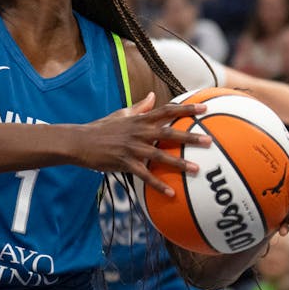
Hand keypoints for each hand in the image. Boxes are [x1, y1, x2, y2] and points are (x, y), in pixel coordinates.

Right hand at [78, 92, 209, 196]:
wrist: (79, 141)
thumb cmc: (101, 128)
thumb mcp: (121, 114)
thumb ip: (139, 107)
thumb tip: (153, 96)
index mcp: (139, 119)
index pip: (167, 111)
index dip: (187, 108)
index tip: (205, 108)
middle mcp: (139, 132)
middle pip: (168, 133)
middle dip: (190, 137)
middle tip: (209, 141)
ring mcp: (132, 148)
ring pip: (160, 155)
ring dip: (179, 163)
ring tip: (197, 169)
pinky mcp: (125, 163)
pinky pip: (145, 175)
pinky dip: (158, 185)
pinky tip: (171, 194)